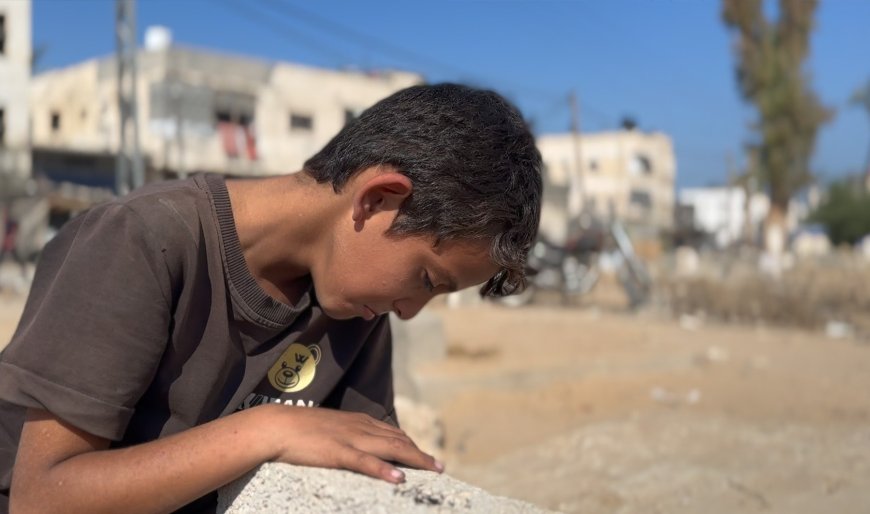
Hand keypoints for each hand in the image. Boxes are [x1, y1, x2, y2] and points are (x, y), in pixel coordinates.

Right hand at [260, 404, 442, 483]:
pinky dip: (384, 470)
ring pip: (391, 449)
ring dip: (415, 459)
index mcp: (357, 420)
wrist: (276, 426)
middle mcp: (360, 427)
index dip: (411, 444)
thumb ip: (347, 433)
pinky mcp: (338, 452)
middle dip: (421, 454)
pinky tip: (399, 478)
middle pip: (399, 440)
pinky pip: (366, 462)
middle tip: (439, 467)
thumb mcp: (330, 427)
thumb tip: (359, 445)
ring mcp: (350, 439)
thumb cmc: (298, 429)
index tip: (424, 455)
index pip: (392, 432)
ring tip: (433, 470)